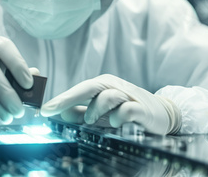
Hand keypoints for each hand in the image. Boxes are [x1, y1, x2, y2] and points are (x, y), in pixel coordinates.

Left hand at [40, 74, 180, 134]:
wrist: (163, 113)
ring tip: (90, 121)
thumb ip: (81, 113)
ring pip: (108, 95)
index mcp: (103, 85)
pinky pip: (127, 109)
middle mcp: (114, 86)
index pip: (79, 90)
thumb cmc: (128, 111)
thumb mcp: (102, 113)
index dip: (61, 99)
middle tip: (53, 111)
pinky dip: (119, 116)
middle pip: (89, 87)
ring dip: (95, 109)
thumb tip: (60, 114)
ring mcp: (129, 96)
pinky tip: (115, 122)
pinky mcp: (142, 108)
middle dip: (68, 99)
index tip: (45, 110)